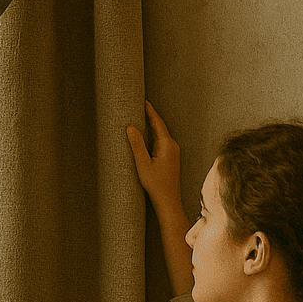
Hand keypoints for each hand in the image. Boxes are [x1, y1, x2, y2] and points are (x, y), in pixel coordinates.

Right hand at [126, 101, 182, 215]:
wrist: (168, 201)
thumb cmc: (156, 185)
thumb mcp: (143, 164)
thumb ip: (137, 145)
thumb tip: (130, 127)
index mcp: (167, 144)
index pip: (157, 122)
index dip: (150, 111)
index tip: (144, 101)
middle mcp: (172, 146)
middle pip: (160, 126)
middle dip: (150, 116)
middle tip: (139, 105)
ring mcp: (172, 152)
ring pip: (160, 134)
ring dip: (151, 125)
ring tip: (140, 116)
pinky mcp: (170, 158)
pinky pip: (161, 141)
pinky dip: (153, 135)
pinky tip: (146, 135)